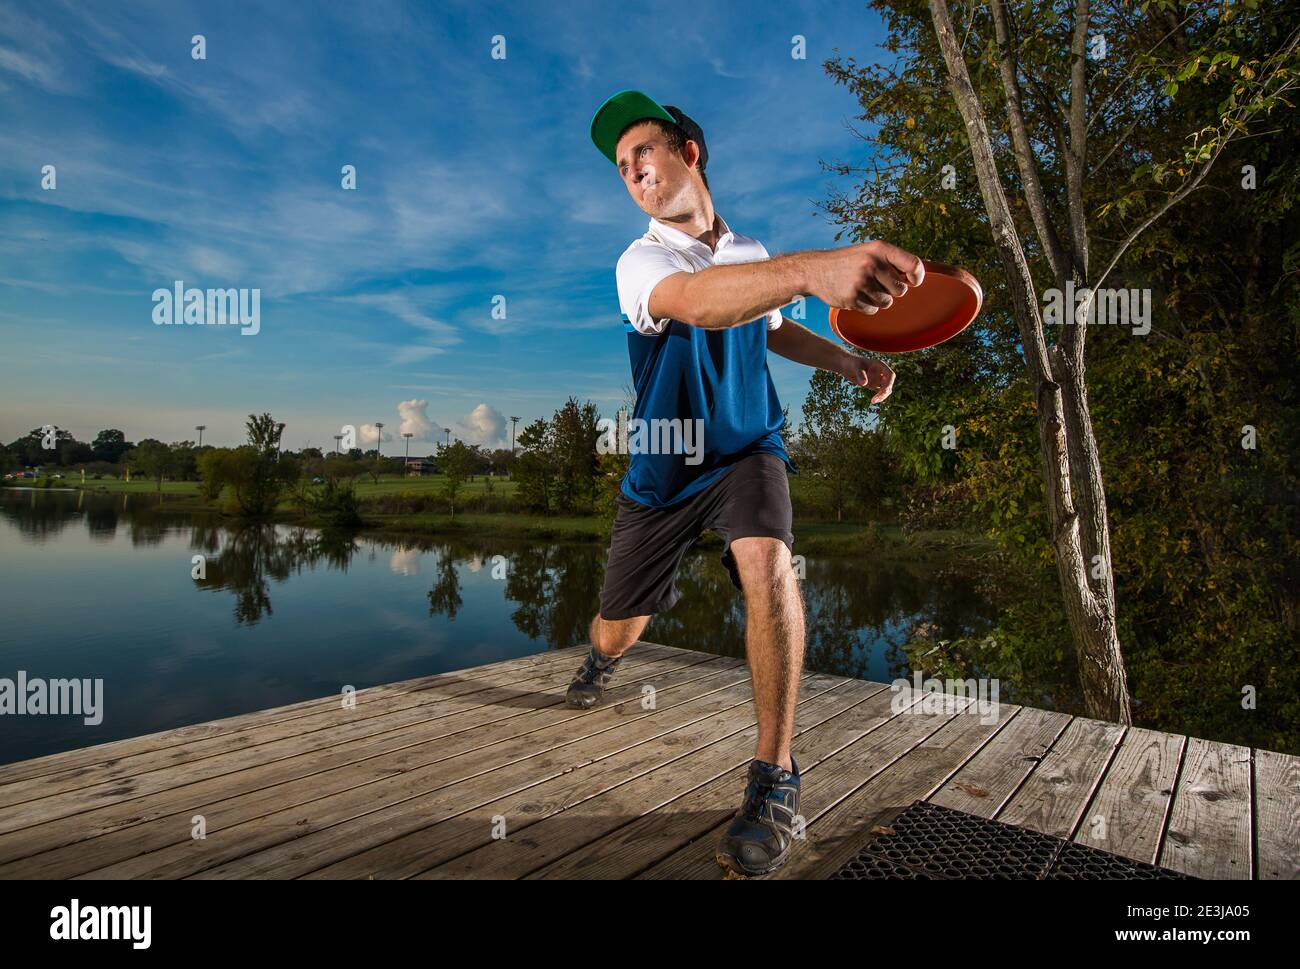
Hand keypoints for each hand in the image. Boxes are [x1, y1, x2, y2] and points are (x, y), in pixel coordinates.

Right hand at [802, 240, 924, 313]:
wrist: (816, 270)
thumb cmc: (849, 261)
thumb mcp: (870, 252)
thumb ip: (893, 261)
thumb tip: (920, 274)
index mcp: (880, 249)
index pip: (914, 264)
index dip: (918, 276)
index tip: (914, 281)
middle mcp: (872, 264)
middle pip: (901, 290)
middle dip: (893, 290)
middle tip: (878, 283)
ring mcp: (861, 282)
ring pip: (887, 302)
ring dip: (878, 299)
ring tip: (864, 288)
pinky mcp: (852, 298)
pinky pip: (872, 310)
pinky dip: (866, 306)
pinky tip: (855, 294)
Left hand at [841, 354, 895, 403]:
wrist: (845, 365)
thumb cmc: (851, 363)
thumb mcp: (856, 367)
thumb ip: (860, 374)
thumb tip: (864, 384)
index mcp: (881, 366)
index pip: (891, 375)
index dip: (889, 383)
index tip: (885, 390)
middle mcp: (881, 373)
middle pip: (889, 384)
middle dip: (884, 392)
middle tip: (874, 399)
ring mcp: (878, 379)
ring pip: (885, 389)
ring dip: (882, 396)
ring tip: (873, 401)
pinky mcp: (873, 385)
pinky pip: (879, 392)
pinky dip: (878, 397)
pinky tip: (872, 401)